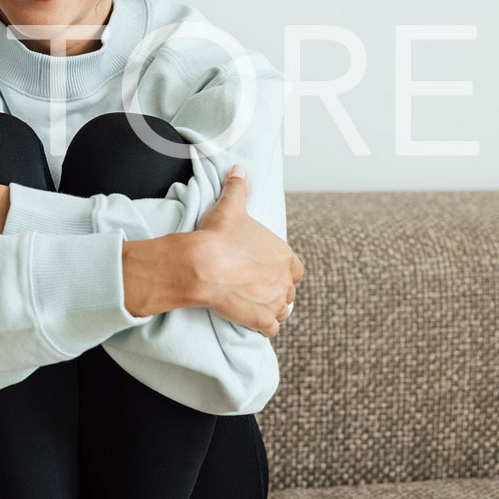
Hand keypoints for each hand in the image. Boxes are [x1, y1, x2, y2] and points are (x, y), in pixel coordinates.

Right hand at [187, 166, 303, 337]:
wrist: (202, 265)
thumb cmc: (218, 236)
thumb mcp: (230, 207)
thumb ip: (238, 188)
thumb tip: (238, 169)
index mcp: (284, 255)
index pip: (295, 268)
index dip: (283, 270)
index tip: (267, 270)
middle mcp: (285, 280)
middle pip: (288, 291)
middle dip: (275, 290)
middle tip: (255, 287)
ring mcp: (274, 302)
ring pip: (281, 311)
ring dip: (271, 309)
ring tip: (253, 304)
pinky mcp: (261, 321)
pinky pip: (271, 329)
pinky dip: (263, 327)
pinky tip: (251, 321)